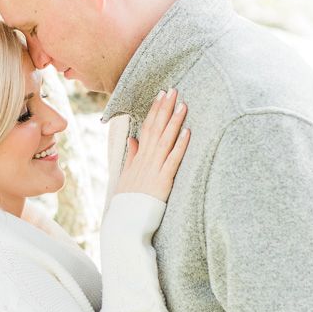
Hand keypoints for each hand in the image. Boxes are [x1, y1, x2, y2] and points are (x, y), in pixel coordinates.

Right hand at [115, 87, 189, 202]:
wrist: (125, 221)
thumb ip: (131, 156)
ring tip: (182, 104)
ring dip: (174, 121)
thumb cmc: (127, 201)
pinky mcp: (163, 180)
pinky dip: (180, 145)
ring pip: (165, 140)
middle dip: (164, 108)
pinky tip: (188, 132)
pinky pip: (173, 160)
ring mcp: (154, 169)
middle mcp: (146, 160)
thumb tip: (133, 139)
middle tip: (173, 90)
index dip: (155, 110)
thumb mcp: (126, 176)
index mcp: (138, 157)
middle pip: (156, 129)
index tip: (161, 95)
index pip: (147, 128)